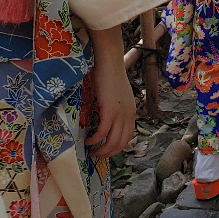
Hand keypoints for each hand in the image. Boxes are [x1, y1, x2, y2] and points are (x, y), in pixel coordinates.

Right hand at [86, 25, 136, 157]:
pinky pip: (102, 132)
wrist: (110, 61)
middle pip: (121, 143)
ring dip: (101, 150)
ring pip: (113, 142)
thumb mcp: (116, 95)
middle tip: (95, 155)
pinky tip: (87, 141)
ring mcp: (121, 114)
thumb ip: (114, 107)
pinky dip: (95, 139)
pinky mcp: (110, 111)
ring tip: (90, 152)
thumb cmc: (110, 75)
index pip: (127, 137)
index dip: (116, 147)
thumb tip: (103, 117)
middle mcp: (129, 116)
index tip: (105, 150)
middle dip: (108, 153)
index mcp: (131, 112)